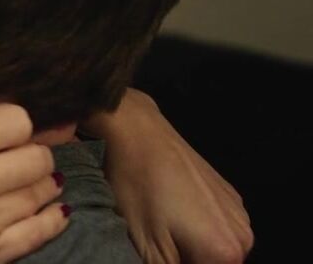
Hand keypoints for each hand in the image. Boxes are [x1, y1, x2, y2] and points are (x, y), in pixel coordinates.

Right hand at [0, 102, 67, 263]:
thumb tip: (11, 111)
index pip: (18, 119)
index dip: (12, 125)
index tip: (1, 134)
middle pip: (39, 156)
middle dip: (28, 154)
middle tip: (11, 160)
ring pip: (44, 190)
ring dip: (35, 184)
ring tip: (16, 184)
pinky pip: (43, 231)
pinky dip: (48, 217)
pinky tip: (43, 210)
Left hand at [91, 89, 251, 262]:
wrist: (135, 130)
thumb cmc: (135, 186)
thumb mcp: (147, 247)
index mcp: (227, 252)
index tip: (160, 258)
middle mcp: (244, 235)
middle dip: (185, 263)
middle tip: (156, 249)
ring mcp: (238, 212)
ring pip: (216, 251)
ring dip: (191, 250)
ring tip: (159, 230)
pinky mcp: (227, 194)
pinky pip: (215, 228)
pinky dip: (196, 230)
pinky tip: (168, 212)